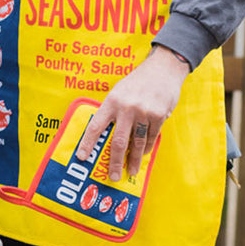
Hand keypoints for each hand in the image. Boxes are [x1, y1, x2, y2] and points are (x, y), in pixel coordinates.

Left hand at [76, 45, 189, 178]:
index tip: (82, 157)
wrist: (162, 69)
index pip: (96, 126)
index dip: (87, 143)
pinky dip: (146, 148)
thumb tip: (105, 135)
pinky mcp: (158, 116)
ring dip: (134, 160)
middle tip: (113, 176)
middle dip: (115, 162)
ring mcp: (143, 113)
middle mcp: (126, 108)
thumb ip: (112, 111)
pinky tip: (143, 155)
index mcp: (112, 101)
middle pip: (118, 141)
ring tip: (131, 171)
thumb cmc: (137, 82)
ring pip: (136, 143)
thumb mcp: (119, 92)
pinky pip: (151, 137)